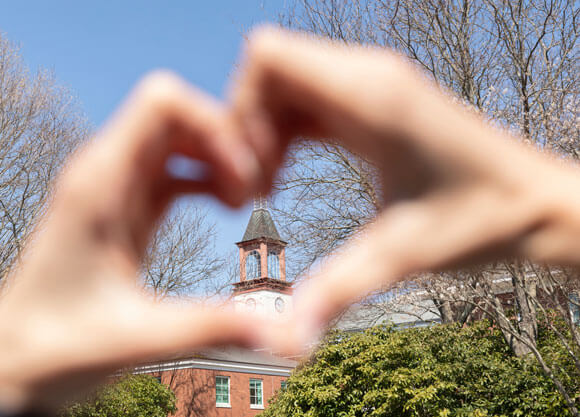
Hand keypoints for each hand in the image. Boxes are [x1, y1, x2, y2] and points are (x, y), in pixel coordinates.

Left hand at [0, 72, 267, 411]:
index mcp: (100, 184)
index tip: (244, 177)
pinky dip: (210, 174)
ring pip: (181, 136)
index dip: (214, 125)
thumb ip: (208, 327)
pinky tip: (229, 207)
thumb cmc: (56, 348)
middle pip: (179, 112)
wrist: (17, 356)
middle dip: (227, 139)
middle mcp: (107, 171)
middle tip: (257, 190)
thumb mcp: (136, 338)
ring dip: (221, 156)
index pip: (162, 103)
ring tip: (248, 199)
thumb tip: (280, 333)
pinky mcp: (129, 204)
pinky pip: (178, 167)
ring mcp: (118, 185)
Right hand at [231, 27, 579, 347]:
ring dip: (263, 129)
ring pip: (284, 83)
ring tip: (271, 184)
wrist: (538, 203)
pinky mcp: (374, 102)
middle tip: (258, 186)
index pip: (268, 57)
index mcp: (372, 98)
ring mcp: (371, 85)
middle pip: (269, 68)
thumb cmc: (484, 221)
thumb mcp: (403, 255)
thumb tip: (288, 342)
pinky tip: (289, 173)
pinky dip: (284, 131)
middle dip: (246, 123)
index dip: (241, 110)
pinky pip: (306, 100)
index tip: (255, 172)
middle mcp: (368, 77)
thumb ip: (337, 289)